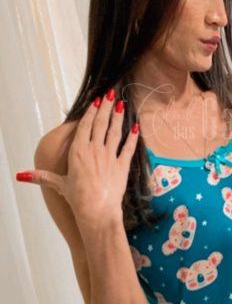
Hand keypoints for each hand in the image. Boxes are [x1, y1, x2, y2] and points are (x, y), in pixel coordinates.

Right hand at [16, 90, 139, 226]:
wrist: (97, 210)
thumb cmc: (77, 198)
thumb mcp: (59, 185)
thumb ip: (43, 177)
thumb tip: (22, 175)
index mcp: (78, 151)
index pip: (85, 126)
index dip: (91, 112)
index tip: (96, 100)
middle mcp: (95, 150)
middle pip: (101, 124)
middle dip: (106, 107)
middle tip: (110, 93)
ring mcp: (110, 157)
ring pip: (115, 132)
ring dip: (118, 117)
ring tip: (121, 103)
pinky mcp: (122, 166)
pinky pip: (129, 148)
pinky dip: (133, 137)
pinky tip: (136, 126)